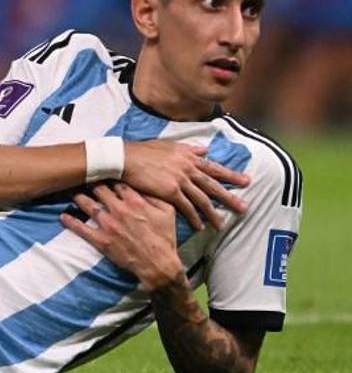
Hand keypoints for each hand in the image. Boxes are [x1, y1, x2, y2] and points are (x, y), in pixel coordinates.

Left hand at [61, 183, 183, 289]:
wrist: (158, 264)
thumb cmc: (164, 237)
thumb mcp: (167, 211)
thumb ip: (154, 195)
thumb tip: (144, 182)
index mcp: (135, 201)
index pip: (117, 180)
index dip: (108, 171)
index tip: (101, 166)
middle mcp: (119, 210)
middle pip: (98, 189)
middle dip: (89, 180)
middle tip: (80, 173)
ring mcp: (109, 225)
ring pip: (87, 204)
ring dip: (77, 196)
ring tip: (68, 189)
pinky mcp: (101, 240)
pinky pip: (81, 229)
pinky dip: (71, 222)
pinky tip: (63, 216)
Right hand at [121, 141, 249, 230]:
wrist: (126, 158)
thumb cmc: (143, 151)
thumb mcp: (169, 145)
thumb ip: (188, 149)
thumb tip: (204, 149)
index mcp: (189, 157)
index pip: (214, 167)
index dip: (231, 175)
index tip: (245, 180)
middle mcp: (188, 168)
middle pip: (213, 186)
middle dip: (230, 197)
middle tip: (244, 208)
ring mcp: (181, 180)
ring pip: (202, 199)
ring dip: (213, 213)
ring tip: (222, 224)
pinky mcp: (171, 191)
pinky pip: (187, 207)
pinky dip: (194, 218)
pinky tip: (200, 226)